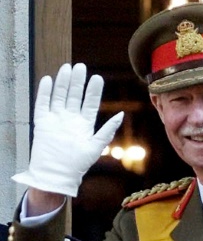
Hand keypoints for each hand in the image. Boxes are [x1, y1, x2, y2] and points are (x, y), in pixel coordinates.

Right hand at [12, 63, 123, 196]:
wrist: (57, 174)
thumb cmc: (78, 164)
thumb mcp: (96, 146)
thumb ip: (107, 130)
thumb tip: (121, 115)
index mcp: (84, 123)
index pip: (90, 102)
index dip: (93, 90)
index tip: (97, 77)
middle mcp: (70, 118)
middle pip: (74, 95)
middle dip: (78, 81)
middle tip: (81, 66)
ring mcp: (56, 118)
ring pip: (60, 95)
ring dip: (63, 82)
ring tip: (67, 68)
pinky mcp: (42, 121)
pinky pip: (43, 103)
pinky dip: (45, 92)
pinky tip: (48, 80)